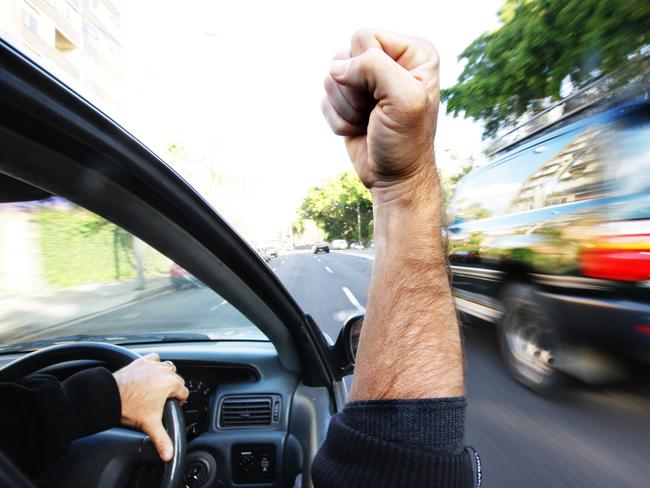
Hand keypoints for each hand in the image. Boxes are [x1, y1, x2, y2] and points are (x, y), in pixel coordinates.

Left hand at [113, 353, 188, 461]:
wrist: (109, 396)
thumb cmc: (129, 407)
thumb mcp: (150, 425)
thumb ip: (163, 440)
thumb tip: (169, 455)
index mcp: (171, 384)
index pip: (184, 392)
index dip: (180, 401)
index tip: (173, 406)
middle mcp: (164, 371)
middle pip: (178, 379)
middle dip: (173, 389)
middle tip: (163, 400)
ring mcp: (153, 365)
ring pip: (167, 368)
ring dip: (165, 376)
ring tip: (157, 387)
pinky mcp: (142, 361)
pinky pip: (154, 358)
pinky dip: (154, 363)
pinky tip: (150, 372)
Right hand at [322, 29, 439, 201]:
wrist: (395, 179)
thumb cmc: (405, 142)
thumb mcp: (403, 99)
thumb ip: (373, 67)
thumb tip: (336, 68)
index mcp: (413, 52)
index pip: (364, 37)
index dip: (365, 67)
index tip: (384, 96)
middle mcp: (389, 61)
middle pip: (343, 56)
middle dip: (353, 90)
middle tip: (375, 111)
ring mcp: (367, 81)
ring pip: (330, 77)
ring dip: (345, 108)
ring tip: (368, 121)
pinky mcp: (348, 100)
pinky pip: (324, 99)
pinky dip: (338, 120)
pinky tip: (359, 129)